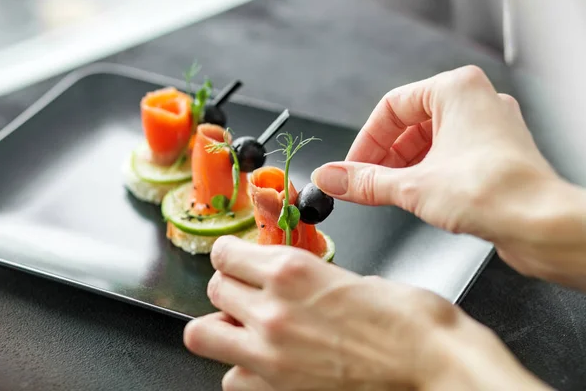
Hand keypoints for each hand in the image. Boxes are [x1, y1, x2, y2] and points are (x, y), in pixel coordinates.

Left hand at [184, 236, 548, 390]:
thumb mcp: (351, 274)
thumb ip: (305, 274)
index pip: (226, 254)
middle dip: (229, 285)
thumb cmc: (406, 318)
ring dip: (222, 326)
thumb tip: (283, 276)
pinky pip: (232, 379)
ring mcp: (269, 354)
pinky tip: (265, 362)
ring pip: (202, 334)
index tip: (234, 258)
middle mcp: (272, 310)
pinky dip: (242, 369)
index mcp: (292, 270)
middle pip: (214, 288)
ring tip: (245, 326)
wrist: (429, 361)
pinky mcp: (276, 390)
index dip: (230, 254)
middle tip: (246, 290)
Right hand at [311, 65, 585, 288]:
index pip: (391, 108)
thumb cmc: (495, 192)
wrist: (541, 225)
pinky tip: (414, 198)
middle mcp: (476, 103)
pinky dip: (425, 175)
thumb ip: (364, 181)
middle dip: (383, 158)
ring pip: (429, 143)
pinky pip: (447, 158)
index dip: (366, 141)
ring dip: (402, 169)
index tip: (351, 167)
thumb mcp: (411, 186)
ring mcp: (487, 130)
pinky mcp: (493, 156)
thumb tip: (331, 178)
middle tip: (363, 184)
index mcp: (456, 90)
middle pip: (410, 126)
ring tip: (386, 194)